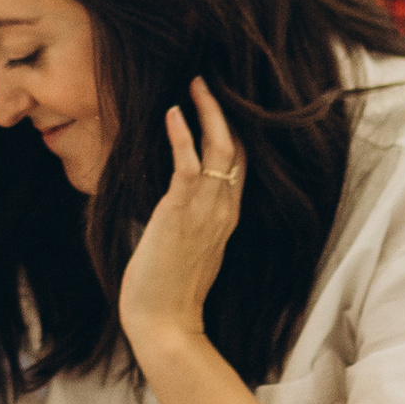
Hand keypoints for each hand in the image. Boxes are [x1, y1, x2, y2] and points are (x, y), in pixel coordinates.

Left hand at [116, 77, 244, 353]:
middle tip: (208, 81)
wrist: (164, 322)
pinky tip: (172, 112)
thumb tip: (174, 203)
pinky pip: (188, 163)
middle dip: (224, 111)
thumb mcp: (187, 247)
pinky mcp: (181, 211)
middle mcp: (224, 209)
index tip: (220, 105)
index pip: (240, 163)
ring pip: (220, 148)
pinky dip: (182, 135)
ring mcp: (206, 210)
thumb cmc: (168, 289)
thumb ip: (189, 221)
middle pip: (238, 148)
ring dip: (208, 111)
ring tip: (196, 84)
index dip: (234, 131)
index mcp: (227, 217)